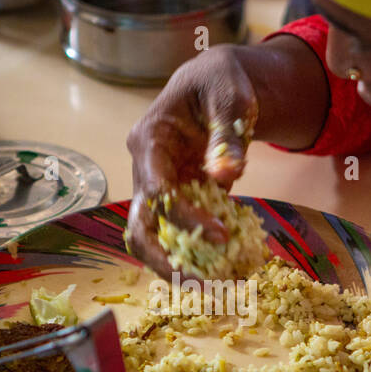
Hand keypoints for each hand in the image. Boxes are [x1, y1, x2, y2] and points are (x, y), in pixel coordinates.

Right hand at [124, 45, 258, 278]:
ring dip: (177, 264)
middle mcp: (146, 168)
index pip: (156, 190)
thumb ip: (228, 136)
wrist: (217, 82)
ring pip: (153, 236)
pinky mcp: (178, 198)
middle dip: (162, 259)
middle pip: (139, 225)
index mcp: (149, 140)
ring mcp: (158, 186)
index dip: (184, 217)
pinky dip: (198, 253)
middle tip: (199, 285)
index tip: (220, 235)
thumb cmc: (221, 83)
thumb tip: (225, 175)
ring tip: (212, 288)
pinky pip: (180, 232)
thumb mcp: (231, 98)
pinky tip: (226, 271)